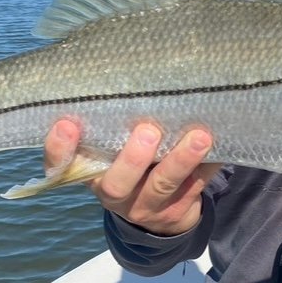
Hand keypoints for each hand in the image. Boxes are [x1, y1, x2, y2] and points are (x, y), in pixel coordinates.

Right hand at [43, 118, 220, 235]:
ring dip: (180, 161)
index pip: (62, 166)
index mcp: (90, 174)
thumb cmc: (131, 164)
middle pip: (117, 184)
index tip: (66, 123)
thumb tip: (125, 67)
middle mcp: (114, 194)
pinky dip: (209, 166)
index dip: (60, 149)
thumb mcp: (111, 150)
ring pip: (162, 186)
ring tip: (198, 136)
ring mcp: (147, 207)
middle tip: (148, 131)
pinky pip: (196, 187)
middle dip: (132, 159)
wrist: (159, 215)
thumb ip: (111, 124)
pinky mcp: (178, 211)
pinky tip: (221, 147)